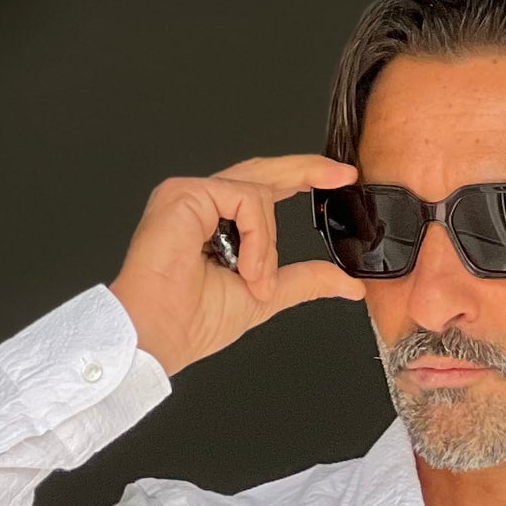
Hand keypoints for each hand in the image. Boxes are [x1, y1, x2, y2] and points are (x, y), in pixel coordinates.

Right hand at [111, 154, 367, 375]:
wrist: (159, 334)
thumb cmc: (191, 322)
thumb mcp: (266, 295)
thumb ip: (304, 281)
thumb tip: (346, 284)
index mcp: (216, 224)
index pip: (264, 190)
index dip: (302, 178)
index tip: (339, 180)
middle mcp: (201, 204)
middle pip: (262, 172)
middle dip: (306, 170)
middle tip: (341, 175)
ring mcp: (191, 194)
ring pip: (258, 192)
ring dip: (268, 244)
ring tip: (254, 280)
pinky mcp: (185, 193)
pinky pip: (244, 198)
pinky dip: (256, 237)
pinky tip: (244, 268)